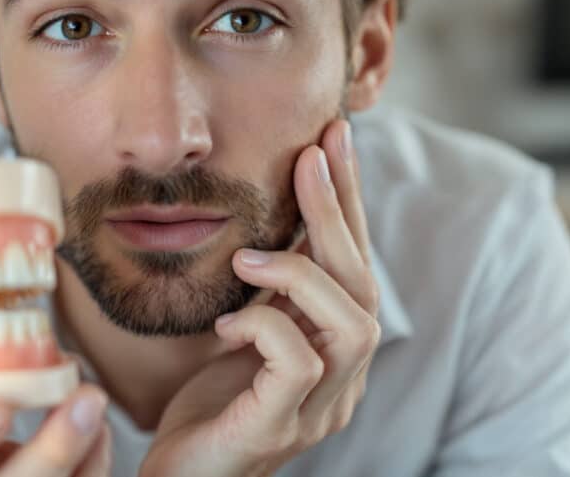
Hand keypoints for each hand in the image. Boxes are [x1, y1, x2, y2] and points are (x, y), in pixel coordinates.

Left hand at [139, 119, 380, 476]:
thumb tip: (277, 216)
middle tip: (311, 155)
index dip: (348, 202)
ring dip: (302, 273)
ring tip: (248, 258)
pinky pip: (299, 363)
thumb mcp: (242, 331)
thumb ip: (269, 290)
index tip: (334, 140)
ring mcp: (317, 410)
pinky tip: (228, 324)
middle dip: (337, 212)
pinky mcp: (278, 428)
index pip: (355, 267)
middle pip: (364, 285)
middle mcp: (341, 381)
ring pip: (351, 324)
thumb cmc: (206, 406)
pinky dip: (265, 325)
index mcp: (333, 352)